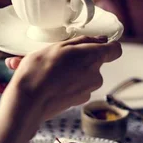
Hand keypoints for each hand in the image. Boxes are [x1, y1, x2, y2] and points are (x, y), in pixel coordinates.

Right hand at [3, 36, 121, 120]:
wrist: (27, 103)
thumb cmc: (40, 71)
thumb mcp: (58, 46)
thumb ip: (83, 41)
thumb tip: (101, 40)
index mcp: (93, 58)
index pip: (115, 50)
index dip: (107, 45)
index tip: (95, 43)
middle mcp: (95, 76)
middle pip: (93, 62)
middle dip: (76, 58)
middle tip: (55, 54)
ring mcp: (87, 91)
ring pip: (79, 75)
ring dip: (63, 70)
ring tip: (41, 68)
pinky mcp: (76, 102)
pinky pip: (71, 87)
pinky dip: (58, 82)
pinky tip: (40, 79)